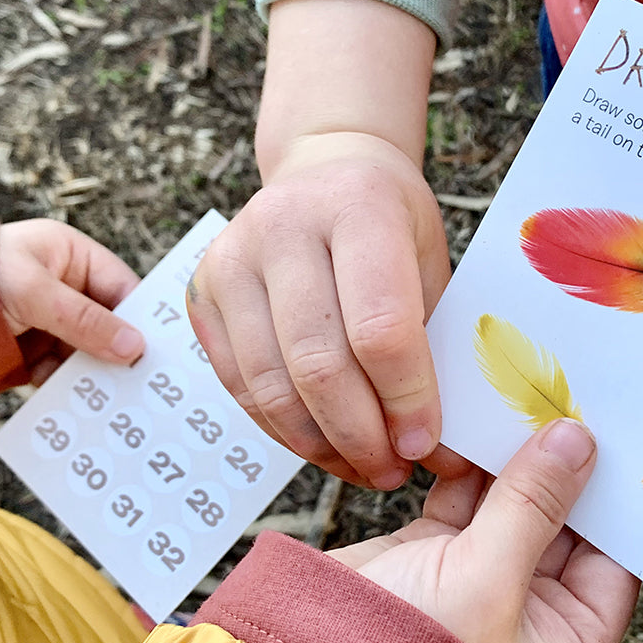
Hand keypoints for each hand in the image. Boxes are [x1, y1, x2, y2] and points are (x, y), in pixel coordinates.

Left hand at [0, 219, 143, 383]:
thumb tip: (134, 348)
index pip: (120, 288)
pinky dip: (64, 384)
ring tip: (107, 397)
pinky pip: (58, 368)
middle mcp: (64, 288)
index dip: (139, 317)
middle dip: (117, 350)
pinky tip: (72, 400)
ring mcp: (46, 320)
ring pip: (84, 350)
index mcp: (72, 257)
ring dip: (92, 372)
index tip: (157, 349)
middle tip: (138, 380)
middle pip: (106, 323)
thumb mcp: (35, 293)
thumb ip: (85, 320)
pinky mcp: (28, 349)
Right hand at [187, 131, 455, 488]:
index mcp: (359, 207)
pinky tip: (321, 444)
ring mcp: (232, 256)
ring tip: (362, 468)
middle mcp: (285, 224)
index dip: (406, 398)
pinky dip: (281, 428)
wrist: (326, 171)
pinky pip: (238, 383)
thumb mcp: (430, 262)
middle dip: (360, 434)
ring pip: (270, 382)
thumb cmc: (392, 225)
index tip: (425, 444)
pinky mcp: (200, 290)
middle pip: (318, 361)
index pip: (380, 324)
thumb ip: (434, 344)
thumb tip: (441, 450)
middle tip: (393, 470)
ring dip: (320, 443)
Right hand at [328, 419, 639, 642]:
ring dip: (516, 462)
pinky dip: (471, 466)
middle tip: (571, 411)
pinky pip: (468, 499)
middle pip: (562, 527)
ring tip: (528, 408)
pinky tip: (480, 429)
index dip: (613, 504)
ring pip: (514, 507)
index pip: (610, 564)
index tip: (614, 444)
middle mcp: (527, 615)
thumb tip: (575, 442)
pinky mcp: (434, 555)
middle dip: (562, 472)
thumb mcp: (487, 580)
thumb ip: (533, 503)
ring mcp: (479, 582)